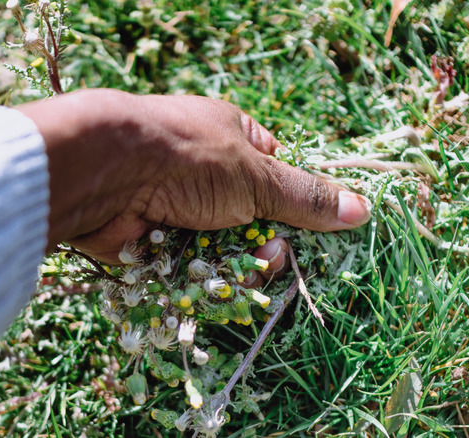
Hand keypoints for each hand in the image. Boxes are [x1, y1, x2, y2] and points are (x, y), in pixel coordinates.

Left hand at [16, 89, 370, 263]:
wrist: (106, 173)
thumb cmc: (187, 157)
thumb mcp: (256, 175)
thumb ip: (304, 197)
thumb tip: (362, 209)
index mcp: (231, 138)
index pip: (274, 174)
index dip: (291, 203)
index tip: (305, 227)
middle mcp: (204, 170)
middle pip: (251, 219)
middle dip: (263, 242)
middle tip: (267, 255)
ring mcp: (177, 205)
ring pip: (221, 247)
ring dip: (233, 263)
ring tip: (236, 268)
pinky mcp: (154, 238)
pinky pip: (189, 265)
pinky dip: (198, 274)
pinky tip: (204, 279)